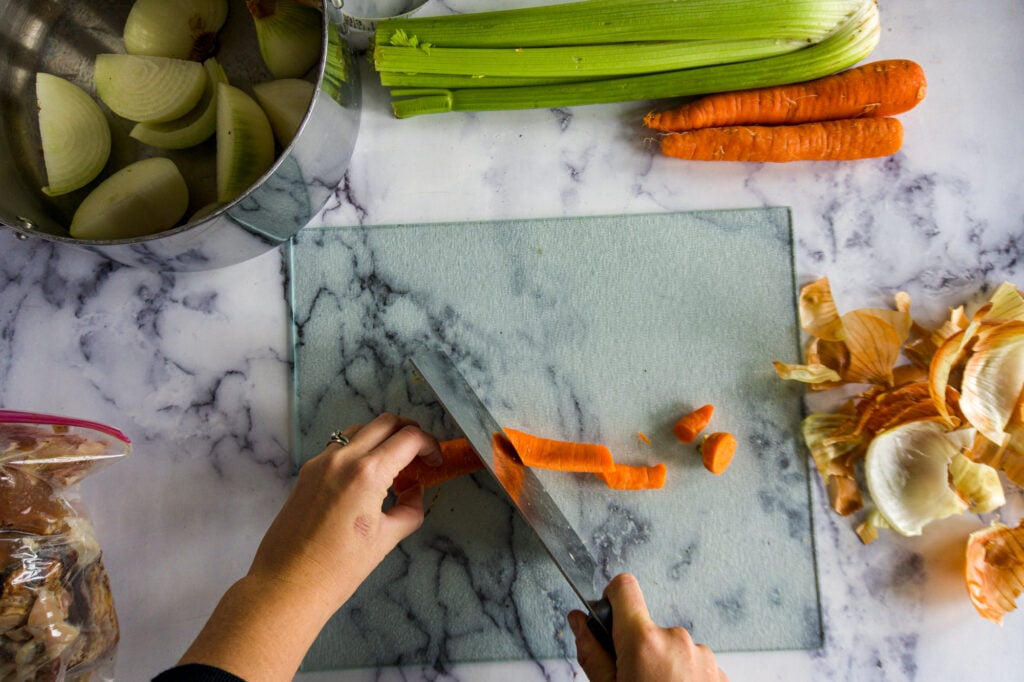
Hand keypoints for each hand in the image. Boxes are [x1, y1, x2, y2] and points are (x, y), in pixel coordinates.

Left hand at [178, 413, 440, 680]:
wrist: (288, 585)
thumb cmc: (339, 569)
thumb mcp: (387, 539)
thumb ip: (410, 508)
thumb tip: (414, 490)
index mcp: (368, 472)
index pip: (409, 438)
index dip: (430, 445)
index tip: (435, 462)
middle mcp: (343, 457)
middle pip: (385, 422)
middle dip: (408, 433)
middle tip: (419, 457)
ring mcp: (321, 461)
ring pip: (360, 429)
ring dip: (382, 438)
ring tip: (392, 467)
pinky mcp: (306, 472)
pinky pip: (339, 446)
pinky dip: (359, 449)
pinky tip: (365, 477)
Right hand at [568, 574, 728, 681]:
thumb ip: (591, 652)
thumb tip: (578, 621)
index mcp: (644, 641)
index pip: (623, 588)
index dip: (611, 599)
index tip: (609, 618)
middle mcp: (677, 640)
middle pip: (646, 628)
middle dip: (637, 650)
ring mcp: (702, 655)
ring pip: (671, 648)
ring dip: (662, 667)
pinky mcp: (719, 672)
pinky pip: (692, 664)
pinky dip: (682, 678)